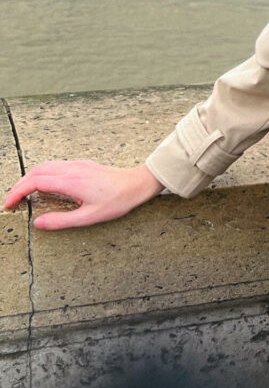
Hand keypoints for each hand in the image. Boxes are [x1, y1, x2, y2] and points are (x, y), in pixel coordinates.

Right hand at [4, 161, 162, 229]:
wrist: (137, 184)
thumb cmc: (117, 201)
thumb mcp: (89, 217)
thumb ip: (61, 221)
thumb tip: (38, 223)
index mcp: (71, 181)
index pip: (35, 182)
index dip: (18, 192)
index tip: (9, 204)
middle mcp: (72, 169)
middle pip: (37, 171)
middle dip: (20, 184)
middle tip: (12, 200)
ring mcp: (78, 165)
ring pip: (46, 166)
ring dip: (31, 177)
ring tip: (23, 193)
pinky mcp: (83, 165)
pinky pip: (57, 165)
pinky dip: (43, 173)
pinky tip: (43, 185)